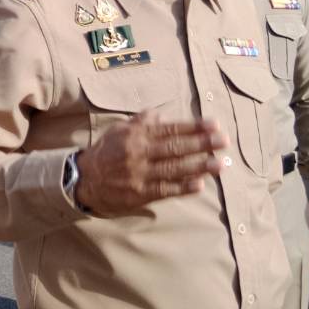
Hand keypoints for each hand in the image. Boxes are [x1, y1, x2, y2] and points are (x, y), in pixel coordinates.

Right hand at [73, 113, 227, 215]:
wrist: (85, 180)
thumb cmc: (106, 152)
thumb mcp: (118, 131)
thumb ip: (140, 123)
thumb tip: (160, 115)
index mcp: (135, 135)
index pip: (169, 130)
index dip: (193, 127)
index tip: (214, 124)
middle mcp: (139, 153)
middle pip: (175, 148)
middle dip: (202, 144)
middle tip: (223, 141)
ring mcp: (140, 174)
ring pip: (174, 168)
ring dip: (199, 166)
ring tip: (220, 163)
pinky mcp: (140, 193)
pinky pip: (165, 189)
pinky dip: (183, 186)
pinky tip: (199, 184)